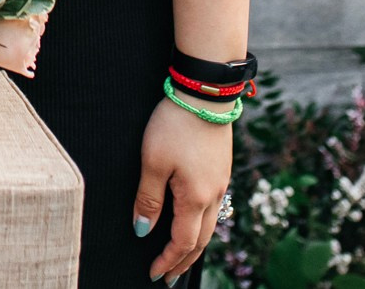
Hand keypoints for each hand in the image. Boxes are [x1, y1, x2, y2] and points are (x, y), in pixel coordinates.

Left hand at [135, 99, 234, 282]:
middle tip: (169, 277)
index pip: (183, 242)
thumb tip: (142, 231)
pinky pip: (214, 207)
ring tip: (181, 256)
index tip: (154, 274)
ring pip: (210, 224)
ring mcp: (221, 182)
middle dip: (183, 261)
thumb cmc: (175, 125)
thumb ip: (148, 199)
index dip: (168, 261)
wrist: (206, 94)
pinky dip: (202, 224)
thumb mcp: (152, 162)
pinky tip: (193, 220)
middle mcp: (214, 195)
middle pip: (201, 240)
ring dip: (195, 245)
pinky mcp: (221, 168)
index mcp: (196, 198)